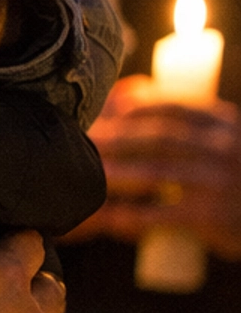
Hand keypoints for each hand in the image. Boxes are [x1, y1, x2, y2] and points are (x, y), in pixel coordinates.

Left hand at [67, 78, 240, 259]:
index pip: (174, 107)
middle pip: (156, 137)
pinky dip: (130, 216)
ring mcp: (214, 182)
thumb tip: (131, 94)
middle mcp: (220, 148)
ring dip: (115, 171)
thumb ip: (194, 121)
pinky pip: (160, 214)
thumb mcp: (229, 138)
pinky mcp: (209, 217)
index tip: (110, 108)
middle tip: (87, 139)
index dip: (137, 105)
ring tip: (88, 172)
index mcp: (225, 125)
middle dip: (116, 136)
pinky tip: (109, 217)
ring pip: (153, 172)